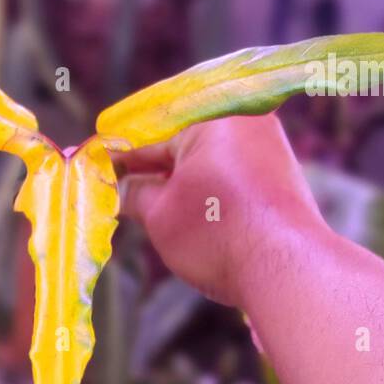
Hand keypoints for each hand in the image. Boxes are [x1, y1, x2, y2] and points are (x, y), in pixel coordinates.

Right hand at [114, 115, 323, 308]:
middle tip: (117, 187)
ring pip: (206, 159)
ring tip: (145, 205)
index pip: (150, 130)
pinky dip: (204, 190)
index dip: (119, 151)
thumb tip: (118, 188)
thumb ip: (133, 193)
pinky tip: (185, 212)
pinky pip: (229, 175)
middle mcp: (244, 120)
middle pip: (182, 141)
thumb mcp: (160, 214)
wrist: (285, 268)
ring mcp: (266, 148)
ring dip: (176, 180)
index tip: (97, 163)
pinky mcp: (278, 178)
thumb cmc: (217, 233)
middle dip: (149, 166)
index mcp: (211, 114)